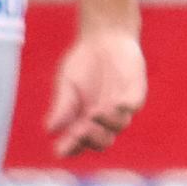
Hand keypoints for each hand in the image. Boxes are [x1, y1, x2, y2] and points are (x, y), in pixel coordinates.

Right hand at [46, 21, 148, 158]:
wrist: (104, 37)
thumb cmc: (83, 63)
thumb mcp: (68, 83)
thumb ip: (63, 105)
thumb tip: (51, 130)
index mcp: (83, 121)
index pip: (78, 144)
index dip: (71, 149)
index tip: (61, 149)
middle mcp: (104, 119)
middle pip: (102, 142)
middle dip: (90, 139)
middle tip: (79, 130)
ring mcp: (121, 107)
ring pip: (119, 126)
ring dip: (107, 123)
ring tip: (94, 113)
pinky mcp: (135, 91)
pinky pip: (134, 104)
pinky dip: (125, 107)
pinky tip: (115, 104)